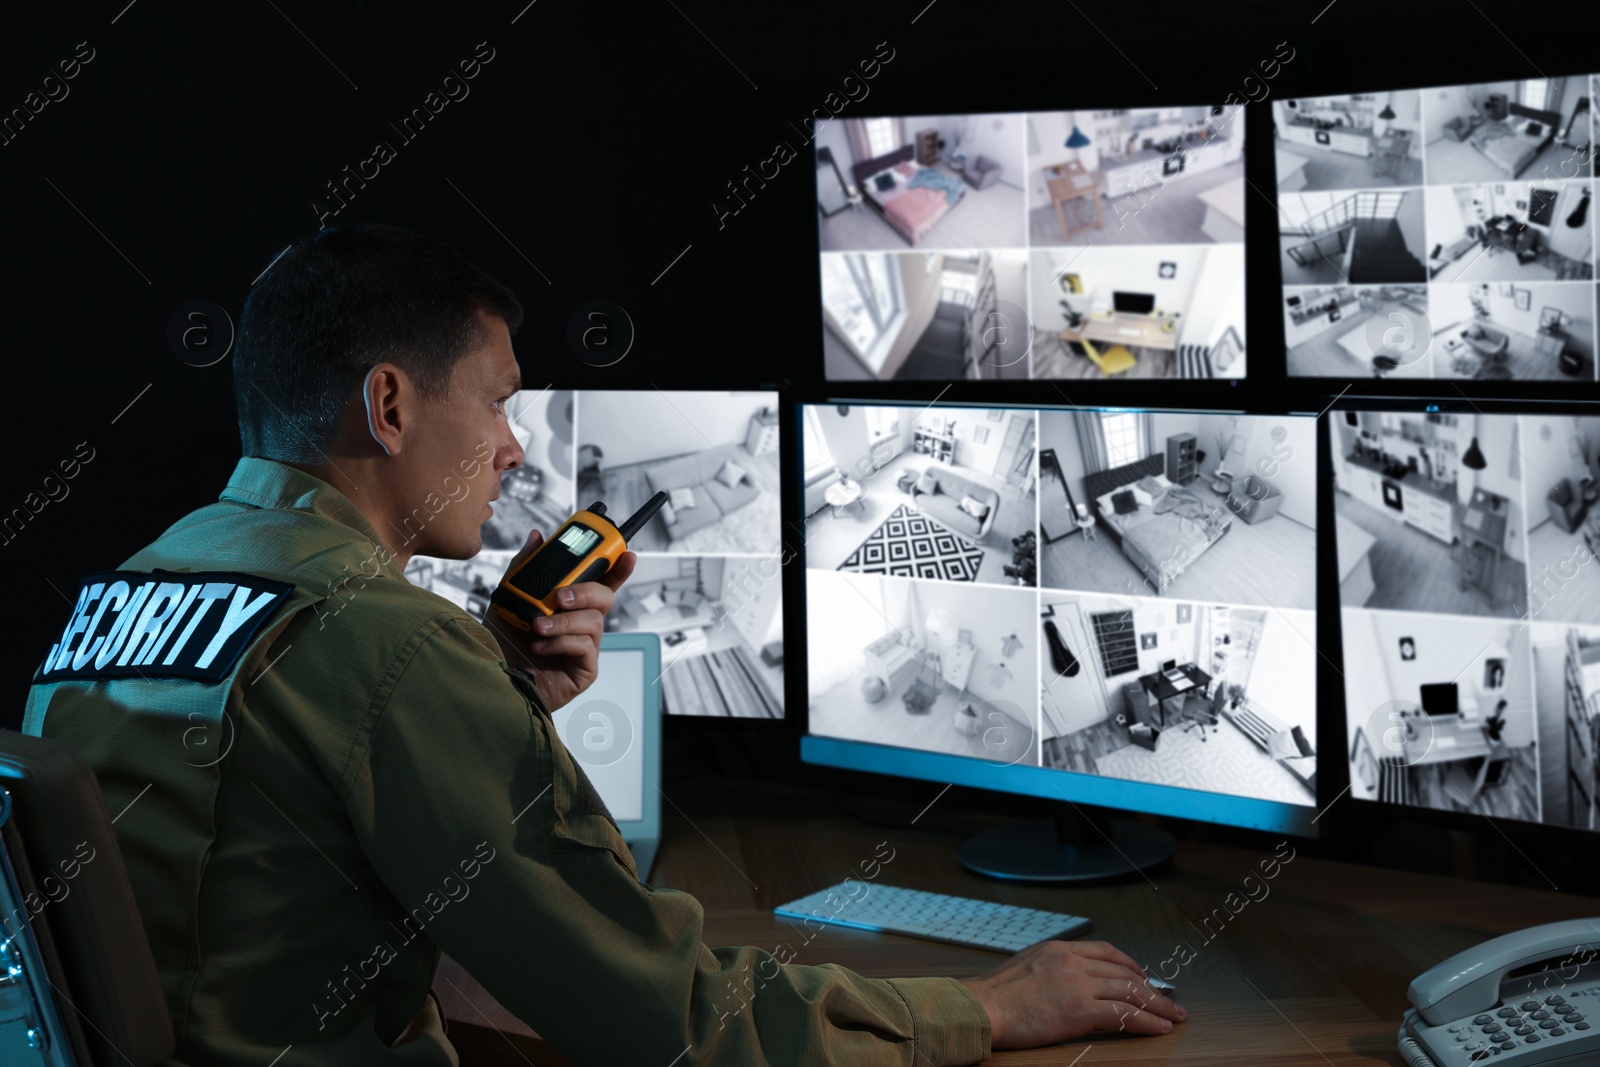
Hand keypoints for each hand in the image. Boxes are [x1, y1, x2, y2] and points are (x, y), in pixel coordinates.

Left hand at [485, 529, 635, 709]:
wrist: (492, 677)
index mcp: (569, 606)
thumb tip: (537, 538)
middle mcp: (580, 624)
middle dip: (586, 591)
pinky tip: (540, 646)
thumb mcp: (508, 599)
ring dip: (564, 621)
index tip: (627, 554)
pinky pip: (585, 646)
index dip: (617, 568)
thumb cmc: (502, 643)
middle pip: (604, 598)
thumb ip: (523, 568)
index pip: (600, 582)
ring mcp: (585, 647)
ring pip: (594, 621)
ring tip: (538, 626)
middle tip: (561, 597)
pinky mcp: (585, 669)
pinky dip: (561, 642)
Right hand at [958, 940, 1184, 1048]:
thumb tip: (1062, 982)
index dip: (1130, 964)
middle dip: (1152, 988)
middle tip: (1170, 1001)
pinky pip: (1123, 1015)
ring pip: (1130, 992)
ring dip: (1157, 1006)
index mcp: (1059, 949)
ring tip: (1173, 1017)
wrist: (982, 1007)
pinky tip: (1159, 1028)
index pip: (1106, 951)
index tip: (1143, 975)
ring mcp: (1078, 984)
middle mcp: (1072, 961)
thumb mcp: (1024, 966)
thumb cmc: (995, 995)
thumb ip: (1049, 968)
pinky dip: (1146, 1022)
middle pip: (1125, 972)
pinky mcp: (1080, 1011)